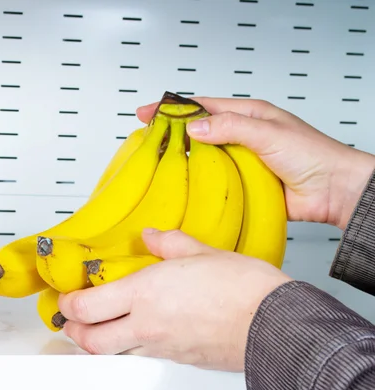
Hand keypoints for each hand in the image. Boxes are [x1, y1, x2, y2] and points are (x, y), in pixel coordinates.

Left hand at [58, 228, 290, 370]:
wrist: (275, 324)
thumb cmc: (243, 289)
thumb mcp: (202, 252)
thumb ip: (170, 243)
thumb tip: (153, 236)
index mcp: (146, 293)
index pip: (87, 306)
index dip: (68, 303)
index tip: (67, 295)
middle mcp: (148, 324)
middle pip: (91, 339)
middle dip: (74, 329)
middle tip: (72, 317)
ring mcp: (162, 347)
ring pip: (115, 352)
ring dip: (101, 341)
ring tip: (102, 326)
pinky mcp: (180, 360)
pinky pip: (144, 356)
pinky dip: (132, 347)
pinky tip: (142, 332)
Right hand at [138, 97, 374, 229]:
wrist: (333, 191)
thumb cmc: (312, 155)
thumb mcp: (268, 133)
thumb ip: (231, 127)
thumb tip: (195, 126)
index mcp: (248, 115)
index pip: (203, 106)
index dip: (174, 108)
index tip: (149, 112)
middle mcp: (242, 136)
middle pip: (200, 131)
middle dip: (174, 134)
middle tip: (148, 140)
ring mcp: (241, 160)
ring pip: (205, 158)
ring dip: (185, 160)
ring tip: (160, 164)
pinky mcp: (243, 184)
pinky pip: (216, 182)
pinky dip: (200, 183)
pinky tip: (186, 187)